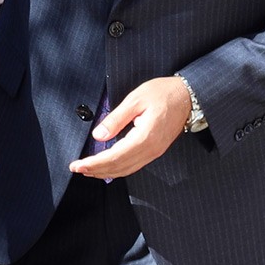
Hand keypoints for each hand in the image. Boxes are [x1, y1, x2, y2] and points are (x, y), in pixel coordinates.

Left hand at [69, 76, 190, 180]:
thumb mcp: (135, 99)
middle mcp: (151, 149)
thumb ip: (116, 118)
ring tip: (87, 170)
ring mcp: (155, 152)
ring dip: (106, 172)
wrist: (188, 96)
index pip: (114, 156)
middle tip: (76, 168)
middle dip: (96, 170)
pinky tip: (107, 167)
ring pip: (127, 169)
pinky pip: (134, 165)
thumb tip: (98, 136)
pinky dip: (118, 169)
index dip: (94, 163)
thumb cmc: (163, 93)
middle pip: (119, 167)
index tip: (77, 165)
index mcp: (145, 137)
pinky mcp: (156, 150)